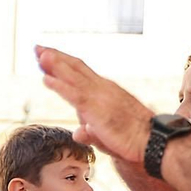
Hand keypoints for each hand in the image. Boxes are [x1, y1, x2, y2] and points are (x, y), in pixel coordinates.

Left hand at [35, 46, 155, 165]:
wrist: (152, 142)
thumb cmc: (132, 140)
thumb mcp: (106, 135)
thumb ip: (90, 132)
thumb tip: (78, 133)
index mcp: (106, 91)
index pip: (81, 72)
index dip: (63, 64)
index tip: (47, 56)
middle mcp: (102, 89)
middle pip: (75, 68)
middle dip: (55, 57)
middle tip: (38, 48)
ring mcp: (100, 97)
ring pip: (73, 76)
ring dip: (55, 65)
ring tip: (39, 54)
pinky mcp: (97, 110)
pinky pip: (74, 95)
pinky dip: (59, 86)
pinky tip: (45, 79)